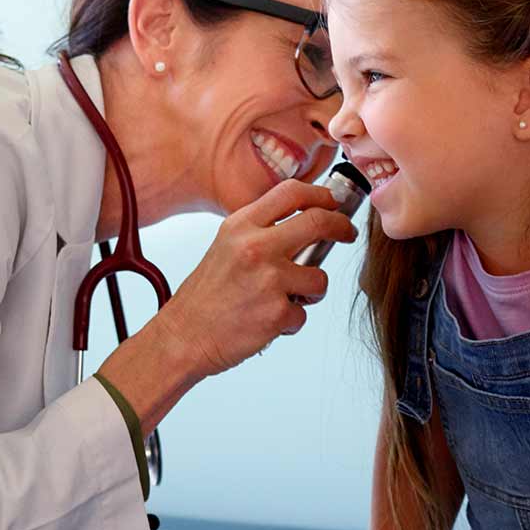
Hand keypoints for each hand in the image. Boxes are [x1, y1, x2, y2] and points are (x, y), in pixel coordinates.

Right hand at [93, 180, 357, 433]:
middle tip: (347, 234)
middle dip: (341, 228)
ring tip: (286, 299)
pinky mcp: (277, 312)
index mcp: (240, 226)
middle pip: (318, 222)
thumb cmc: (206, 296)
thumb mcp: (226, 247)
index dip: (321, 195)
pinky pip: (303, 313)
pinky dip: (291, 321)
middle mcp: (255, 247)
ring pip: (320, 278)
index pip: (291, 192)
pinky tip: (266, 322)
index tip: (333, 204)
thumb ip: (261, 232)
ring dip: (312, 291)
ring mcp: (268, 280)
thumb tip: (307, 224)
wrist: (183, 337)